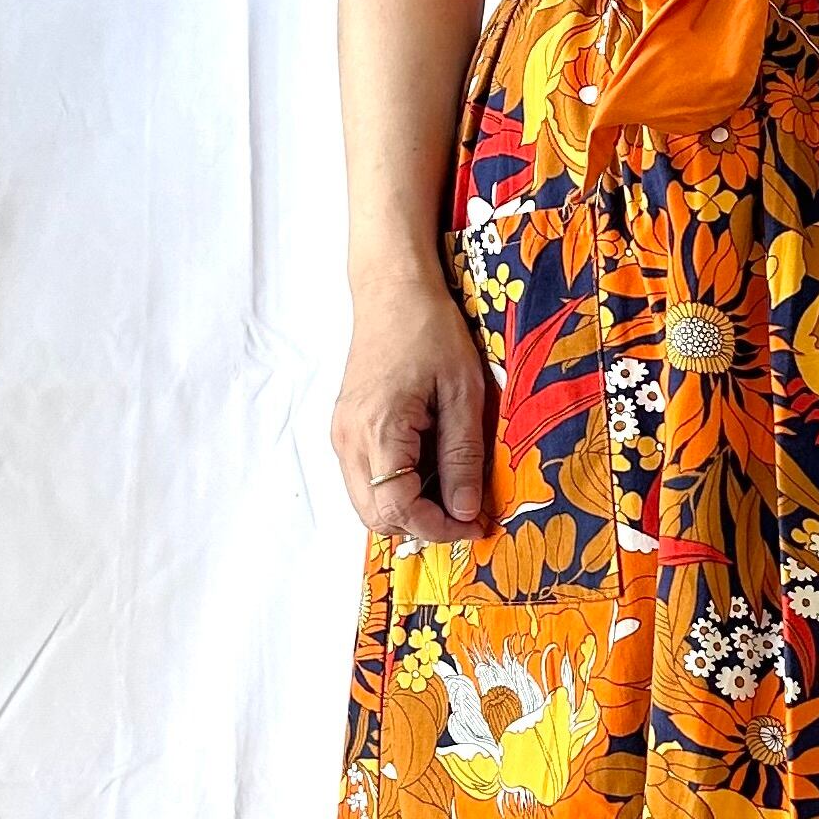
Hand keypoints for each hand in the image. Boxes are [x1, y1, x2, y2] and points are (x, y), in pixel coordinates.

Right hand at [331, 274, 489, 543]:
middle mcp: (348, 440)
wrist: (392, 290)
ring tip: (452, 489)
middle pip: (376, 518)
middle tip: (467, 513)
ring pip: (368, 503)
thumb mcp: (462, 394)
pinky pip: (366, 480)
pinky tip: (430, 468)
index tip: (476, 524)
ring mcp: (341, 435)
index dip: (439, 528)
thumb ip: (461, 456)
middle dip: (423, 526)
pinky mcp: (346, 428)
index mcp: (377, 431)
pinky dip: (396, 489)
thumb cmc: (430, 331)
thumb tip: (465, 511)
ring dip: (409, 509)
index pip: (398, 510)